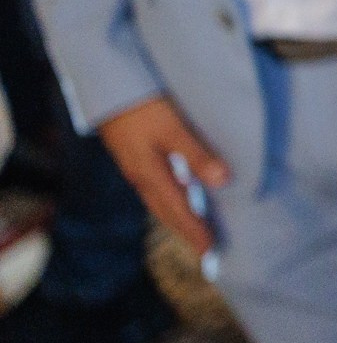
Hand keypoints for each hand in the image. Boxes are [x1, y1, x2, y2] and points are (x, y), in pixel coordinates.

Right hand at [99, 96, 228, 254]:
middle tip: (205, 251)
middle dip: (186, 231)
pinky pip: (155, 187)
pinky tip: (181, 193)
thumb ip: (196, 155)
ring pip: (159, 201)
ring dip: (177, 217)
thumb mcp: (173, 129)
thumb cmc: (142, 107)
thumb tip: (223, 181)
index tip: (210, 252)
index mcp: (150, 175)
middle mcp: (141, 177)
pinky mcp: (134, 156)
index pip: (178, 211)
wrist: (107, 89)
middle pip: (166, 212)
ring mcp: (135, 168)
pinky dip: (170, 198)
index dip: (195, 232)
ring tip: (195, 229)